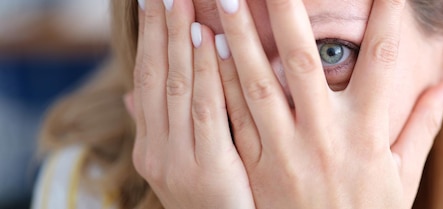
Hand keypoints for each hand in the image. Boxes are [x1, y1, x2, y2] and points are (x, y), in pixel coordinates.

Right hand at [126, 0, 253, 207]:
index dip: (150, 39)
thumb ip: (162, 128)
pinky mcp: (209, 168)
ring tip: (186, 4)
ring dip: (183, 42)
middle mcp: (156, 150)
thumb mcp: (181, 163)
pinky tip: (214, 41)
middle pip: (157, 77)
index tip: (153, 3)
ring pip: (179, 88)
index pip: (146, 80)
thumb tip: (132, 97)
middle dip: (161, 29)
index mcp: (149, 145)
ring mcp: (178, 160)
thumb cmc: (213, 199)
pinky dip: (210, 73)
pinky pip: (208, 111)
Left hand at [215, 0, 442, 207]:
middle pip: (303, 60)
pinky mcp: (256, 166)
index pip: (382, 60)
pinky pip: (235, 116)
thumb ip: (424, 125)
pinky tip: (207, 46)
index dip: (387, 15)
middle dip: (288, 10)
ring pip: (258, 82)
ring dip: (240, 36)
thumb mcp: (403, 174)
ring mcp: (286, 151)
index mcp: (368, 132)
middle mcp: (325, 135)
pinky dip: (220, 80)